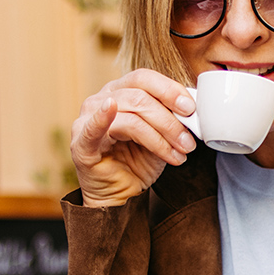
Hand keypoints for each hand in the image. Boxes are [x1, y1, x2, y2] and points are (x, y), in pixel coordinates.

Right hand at [71, 69, 198, 207]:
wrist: (120, 196)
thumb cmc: (137, 162)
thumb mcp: (160, 136)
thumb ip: (171, 118)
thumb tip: (193, 109)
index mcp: (120, 91)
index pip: (144, 78)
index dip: (169, 90)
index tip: (190, 109)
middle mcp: (101, 99)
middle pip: (139, 98)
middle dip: (169, 122)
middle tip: (188, 141)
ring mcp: (87, 119)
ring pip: (130, 118)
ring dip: (160, 138)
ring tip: (177, 154)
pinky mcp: (81, 144)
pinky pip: (93, 128)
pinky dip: (101, 118)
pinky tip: (110, 109)